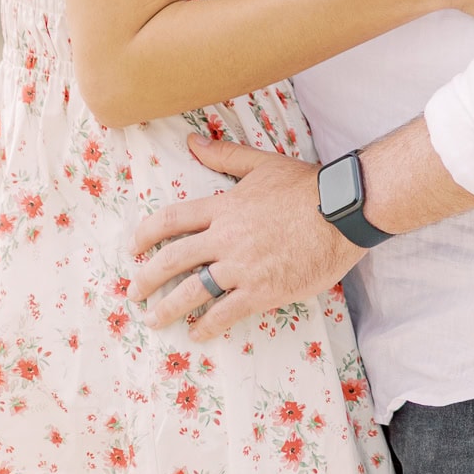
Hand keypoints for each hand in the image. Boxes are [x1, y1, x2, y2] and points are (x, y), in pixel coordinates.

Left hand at [128, 136, 364, 340]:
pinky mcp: (261, 292)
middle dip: (147, 278)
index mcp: (223, 207)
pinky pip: (224, 313)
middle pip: (173, 259)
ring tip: (154, 319)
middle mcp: (225, 238)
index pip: (172, 220)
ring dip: (167, 308)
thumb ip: (224, 156)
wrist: (340, 213)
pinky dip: (206, 325)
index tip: (134, 248)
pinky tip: (197, 332)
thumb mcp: (261, 164)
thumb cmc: (304, 186)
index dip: (146, 234)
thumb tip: (192, 141)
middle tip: (133, 292)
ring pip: (192, 291)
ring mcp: (241, 267)